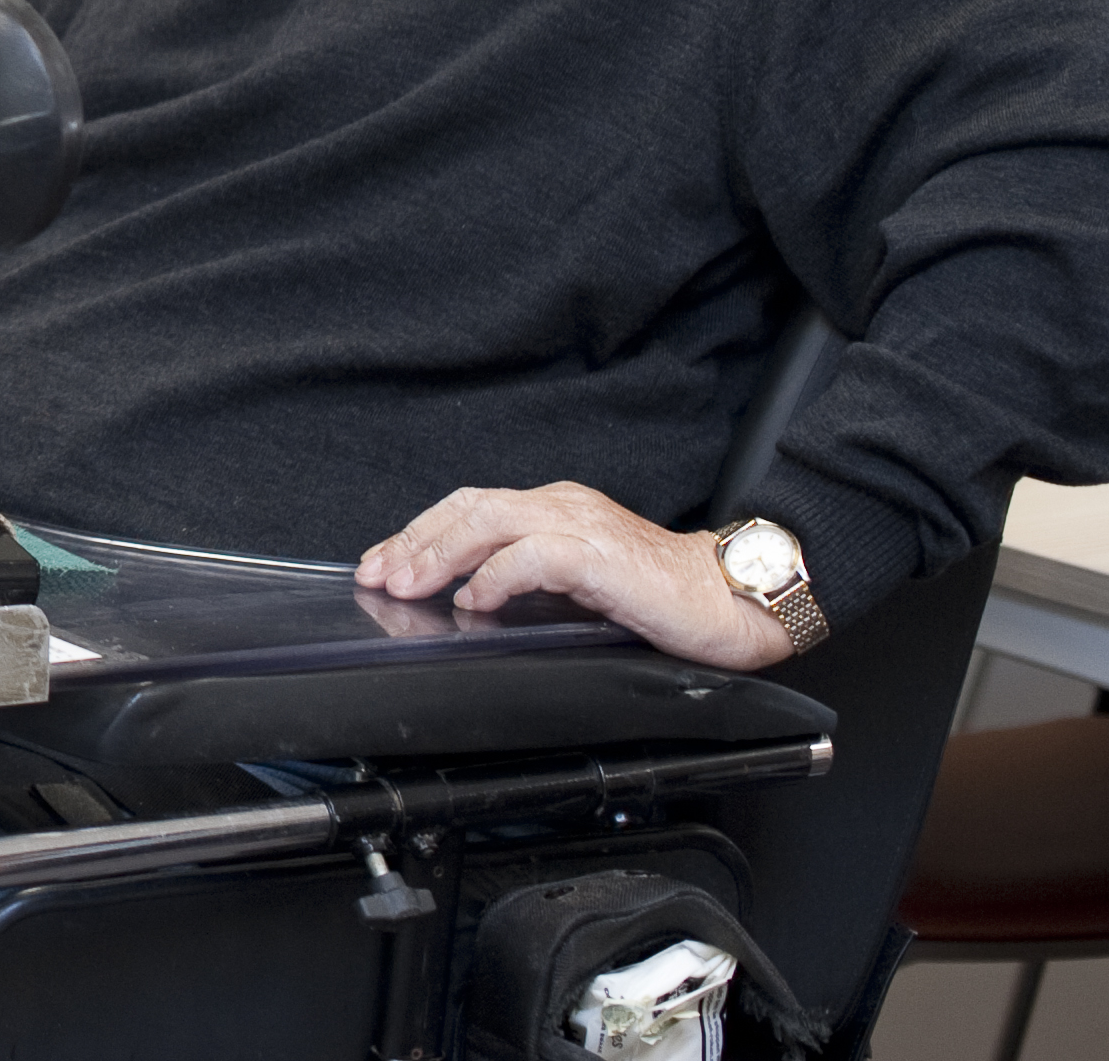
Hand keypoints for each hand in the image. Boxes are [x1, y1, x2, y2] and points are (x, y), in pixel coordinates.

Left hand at [355, 483, 795, 671]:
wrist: (730, 601)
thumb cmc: (661, 598)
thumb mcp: (579, 583)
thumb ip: (529, 578)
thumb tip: (467, 596)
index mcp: (556, 508)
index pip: (470, 507)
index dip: (419, 533)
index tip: (381, 563)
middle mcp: (564, 506)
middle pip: (468, 507)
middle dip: (414, 541)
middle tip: (378, 576)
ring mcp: (583, 527)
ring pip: (491, 520)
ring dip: (441, 553)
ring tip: (409, 585)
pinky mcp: (602, 557)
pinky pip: (536, 555)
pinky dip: (497, 575)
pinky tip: (477, 599)